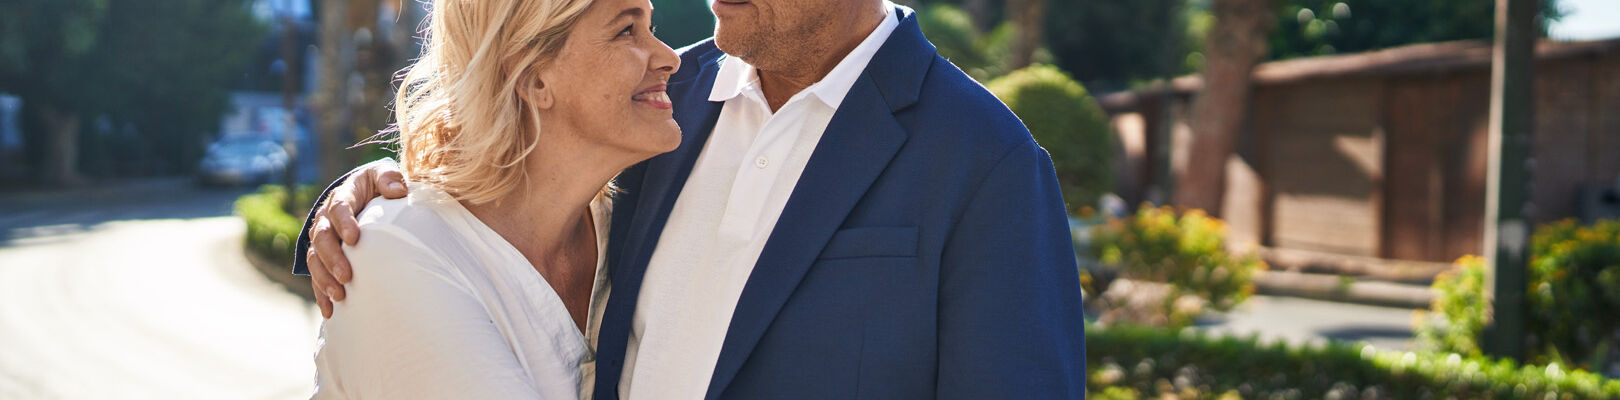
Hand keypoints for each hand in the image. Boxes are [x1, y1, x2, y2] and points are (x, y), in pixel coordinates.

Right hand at [307, 163, 407, 317]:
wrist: (365, 195)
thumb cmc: (379, 186)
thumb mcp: (383, 175)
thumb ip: (389, 178)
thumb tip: (398, 190)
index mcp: (343, 196)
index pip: (339, 208)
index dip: (343, 223)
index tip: (354, 238)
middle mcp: (326, 218)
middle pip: (322, 237)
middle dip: (332, 258)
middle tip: (346, 276)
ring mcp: (323, 238)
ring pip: (315, 259)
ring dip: (324, 278)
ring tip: (339, 296)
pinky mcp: (323, 256)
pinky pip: (317, 275)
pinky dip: (321, 293)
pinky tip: (330, 311)